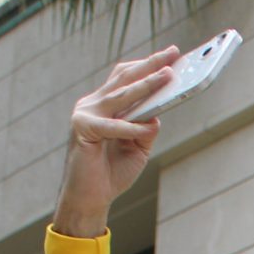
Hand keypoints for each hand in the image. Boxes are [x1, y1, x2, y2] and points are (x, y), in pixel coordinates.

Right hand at [53, 49, 180, 237]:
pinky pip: (113, 126)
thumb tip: (157, 114)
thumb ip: (146, 130)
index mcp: (104, 105)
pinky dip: (132, 128)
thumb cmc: (111, 174)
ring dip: (146, 85)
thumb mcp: (138, 148)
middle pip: (125, 78)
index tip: (171, 56)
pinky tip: (149, 128)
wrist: (89, 199)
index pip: (126, 77)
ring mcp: (85, 113)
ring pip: (121, 95)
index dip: (148, 66)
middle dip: (151, 65)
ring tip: (167, 76)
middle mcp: (93, 104)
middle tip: (172, 54)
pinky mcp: (81, 129)